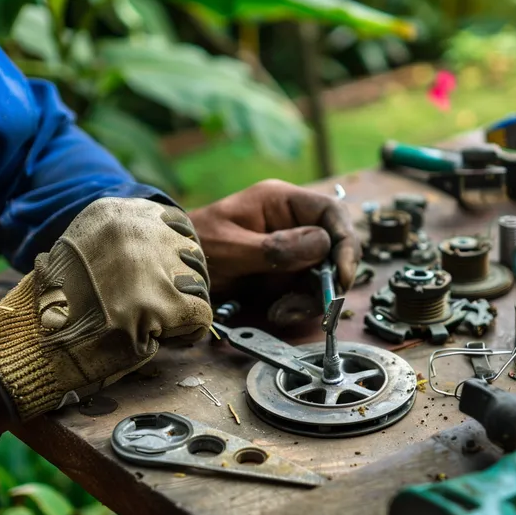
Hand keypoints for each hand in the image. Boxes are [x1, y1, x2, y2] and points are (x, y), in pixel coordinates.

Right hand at [0, 198, 212, 421]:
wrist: (30, 344)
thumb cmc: (56, 304)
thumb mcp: (83, 248)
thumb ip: (123, 240)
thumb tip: (177, 243)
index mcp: (115, 212)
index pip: (177, 224)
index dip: (177, 255)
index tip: (168, 275)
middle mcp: (135, 230)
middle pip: (191, 253)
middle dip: (183, 281)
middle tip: (160, 305)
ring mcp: (149, 266)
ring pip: (199, 283)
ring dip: (185, 305)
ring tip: (159, 322)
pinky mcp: (159, 305)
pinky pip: (202, 314)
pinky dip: (191, 331)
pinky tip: (168, 338)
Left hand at [187, 179, 361, 295]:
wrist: (170, 267)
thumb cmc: (193, 246)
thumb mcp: (231, 248)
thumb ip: (276, 248)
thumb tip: (322, 244)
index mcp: (282, 202)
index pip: (331, 212)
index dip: (345, 240)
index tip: (343, 271)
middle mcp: (292, 223)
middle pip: (334, 247)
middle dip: (330, 277)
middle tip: (320, 302)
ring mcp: (290, 250)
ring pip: (323, 274)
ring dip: (312, 297)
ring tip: (283, 311)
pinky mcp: (284, 274)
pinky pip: (305, 290)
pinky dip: (298, 305)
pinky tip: (277, 312)